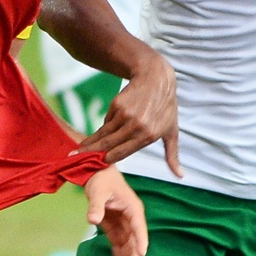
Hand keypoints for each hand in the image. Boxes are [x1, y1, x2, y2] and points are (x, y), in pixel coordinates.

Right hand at [78, 45, 181, 174]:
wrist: (156, 79)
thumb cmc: (165, 108)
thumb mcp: (172, 131)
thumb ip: (172, 155)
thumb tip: (180, 176)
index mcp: (148, 136)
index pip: (123, 152)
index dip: (108, 158)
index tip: (95, 164)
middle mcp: (136, 126)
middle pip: (108, 144)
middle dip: (91, 152)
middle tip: (75, 157)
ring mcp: (126, 115)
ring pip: (104, 133)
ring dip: (90, 142)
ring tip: (78, 149)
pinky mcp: (117, 105)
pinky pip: (107, 120)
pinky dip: (105, 126)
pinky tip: (99, 133)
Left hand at [84, 166, 147, 255]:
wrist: (96, 173)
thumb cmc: (100, 179)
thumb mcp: (97, 190)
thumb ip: (96, 205)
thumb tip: (92, 219)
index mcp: (133, 209)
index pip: (138, 228)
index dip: (140, 241)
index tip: (141, 255)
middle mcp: (132, 221)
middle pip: (136, 246)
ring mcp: (125, 228)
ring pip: (130, 252)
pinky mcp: (116, 232)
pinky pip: (120, 251)